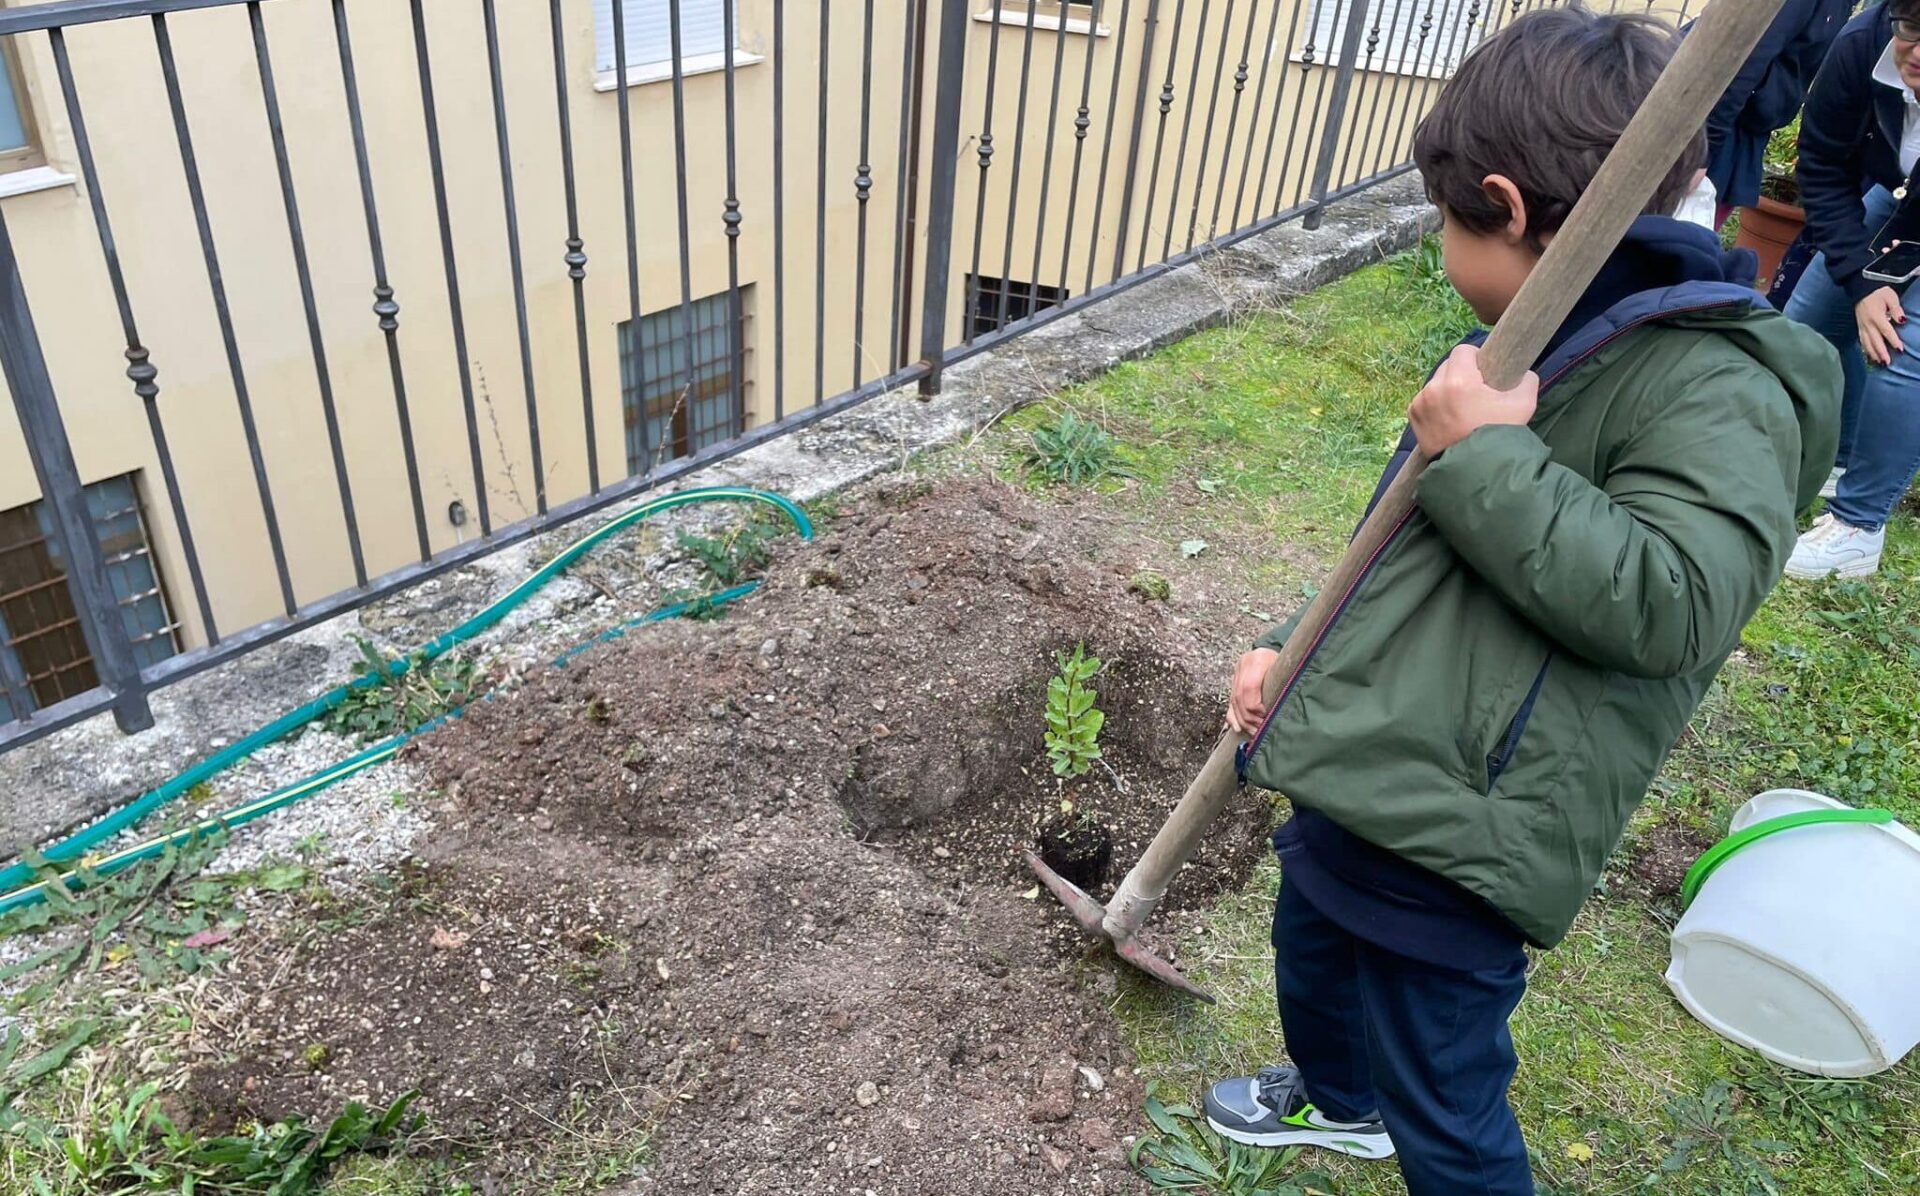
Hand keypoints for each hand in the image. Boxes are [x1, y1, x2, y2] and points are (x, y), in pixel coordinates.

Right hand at [1225, 647, 1279, 736]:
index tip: (1265, 716)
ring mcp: (1237, 674)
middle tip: (1261, 729)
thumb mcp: (1289, 668)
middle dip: (1250, 717)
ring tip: (1255, 732)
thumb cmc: (1287, 661)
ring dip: (1244, 721)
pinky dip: (1233, 717)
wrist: (1275, 653)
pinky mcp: (1234, 682)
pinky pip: (1230, 703)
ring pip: (1234, 702)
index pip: (1249, 687)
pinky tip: (1238, 728)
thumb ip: (1287, 684)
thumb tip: (1287, 707)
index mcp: (1258, 659)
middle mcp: (1244, 665)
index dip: (1255, 706)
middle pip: (1239, 697)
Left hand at [1407, 343, 1539, 454]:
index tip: (1484, 371)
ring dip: (1447, 389)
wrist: (1474, 471)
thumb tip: (1523, 373)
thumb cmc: (1500, 436)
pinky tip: (1449, 418)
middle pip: (1447, 366)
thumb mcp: (1524, 404)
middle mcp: (1434, 389)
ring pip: (1435, 383)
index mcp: (1459, 381)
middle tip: (1476, 392)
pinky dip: (1435, 404)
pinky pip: (1425, 400)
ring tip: (1462, 408)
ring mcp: (1420, 404)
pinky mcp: (1413, 417)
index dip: (1476, 357)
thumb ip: (1527, 379)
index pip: (1463, 350)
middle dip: (1461, 373)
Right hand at [1855, 285, 1904, 366]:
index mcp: (1876, 316)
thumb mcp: (1890, 297)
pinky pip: (1862, 341)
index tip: (1900, 350)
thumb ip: (1896, 309)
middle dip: (1882, 352)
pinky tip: (1871, 355)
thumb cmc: (1878, 292)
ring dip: (1874, 354)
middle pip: (1875, 341)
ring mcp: (1862, 326)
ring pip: (1867, 343)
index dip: (1893, 341)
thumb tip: (1902, 320)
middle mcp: (1868, 324)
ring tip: (1880, 362)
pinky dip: (1866, 349)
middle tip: (1888, 363)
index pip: (1886, 331)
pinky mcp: (1859, 327)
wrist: (1861, 289)